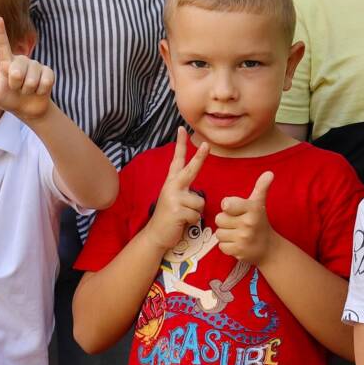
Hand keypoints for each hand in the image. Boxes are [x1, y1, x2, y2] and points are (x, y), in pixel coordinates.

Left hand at [0, 17, 55, 121]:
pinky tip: (39, 91)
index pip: (2, 45)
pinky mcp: (48, 72)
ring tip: (27, 90)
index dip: (0, 32)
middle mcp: (21, 60)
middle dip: (16, 83)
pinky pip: (45, 81)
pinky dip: (40, 90)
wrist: (28, 109)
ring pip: (31, 78)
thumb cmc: (9, 100)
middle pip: (17, 69)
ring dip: (28, 89)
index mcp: (6, 63)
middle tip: (17, 89)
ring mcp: (36, 65)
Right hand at [142, 127, 208, 251]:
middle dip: (199, 157)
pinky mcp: (177, 210)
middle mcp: (172, 186)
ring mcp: (174, 198)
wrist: (156, 235)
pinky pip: (197, 214)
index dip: (180, 145)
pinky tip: (182, 223)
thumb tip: (199, 195)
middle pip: (190, 170)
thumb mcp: (175, 200)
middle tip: (206, 145)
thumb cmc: (170, 217)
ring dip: (195, 213)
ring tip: (184, 216)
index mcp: (172, 182)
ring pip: (200, 202)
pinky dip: (193, 222)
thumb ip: (185, 191)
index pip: (177, 160)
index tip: (182, 129)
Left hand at [214, 171, 275, 264]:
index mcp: (252, 209)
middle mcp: (248, 223)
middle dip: (226, 221)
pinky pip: (221, 246)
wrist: (269, 248)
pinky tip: (237, 243)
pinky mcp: (238, 251)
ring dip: (226, 234)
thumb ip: (261, 187)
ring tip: (237, 233)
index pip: (227, 204)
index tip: (233, 209)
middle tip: (237, 223)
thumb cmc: (260, 222)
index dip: (227, 206)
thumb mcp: (260, 204)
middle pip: (219, 219)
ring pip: (219, 233)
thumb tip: (269, 173)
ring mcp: (243, 238)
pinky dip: (227, 245)